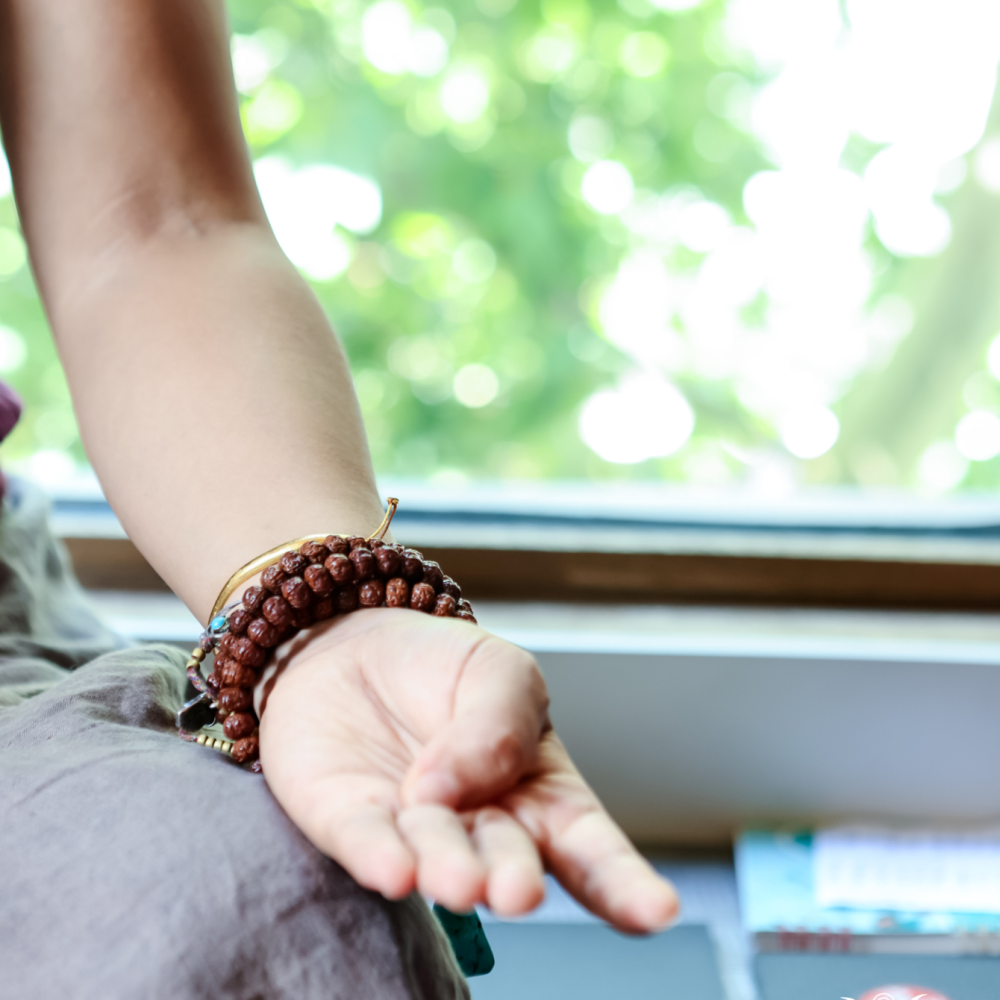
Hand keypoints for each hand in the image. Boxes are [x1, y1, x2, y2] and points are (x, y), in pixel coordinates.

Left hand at [258, 608, 678, 931]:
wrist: (354, 639)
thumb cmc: (442, 666)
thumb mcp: (498, 669)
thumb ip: (501, 722)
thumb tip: (460, 783)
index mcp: (539, 794)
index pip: (591, 847)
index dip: (625, 883)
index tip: (657, 912)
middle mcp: (480, 828)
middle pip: (511, 862)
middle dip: (515, 877)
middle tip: (516, 889)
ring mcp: (413, 831)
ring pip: (439, 859)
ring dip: (450, 872)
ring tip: (457, 881)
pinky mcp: (346, 821)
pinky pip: (363, 844)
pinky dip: (378, 858)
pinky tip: (396, 873)